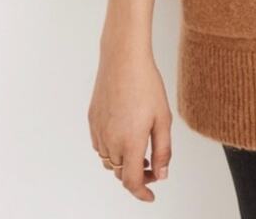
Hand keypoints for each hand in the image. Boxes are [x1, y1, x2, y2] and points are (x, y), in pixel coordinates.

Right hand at [88, 41, 172, 201]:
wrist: (123, 59)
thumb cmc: (146, 84)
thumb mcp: (163, 118)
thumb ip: (163, 150)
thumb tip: (162, 174)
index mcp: (130, 142)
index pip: (133, 181)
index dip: (143, 192)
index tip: (151, 195)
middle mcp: (110, 141)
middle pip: (121, 173)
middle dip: (138, 174)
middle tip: (155, 164)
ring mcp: (98, 131)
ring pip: (109, 161)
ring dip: (124, 162)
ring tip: (141, 148)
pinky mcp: (92, 121)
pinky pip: (101, 145)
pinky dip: (113, 149)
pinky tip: (125, 134)